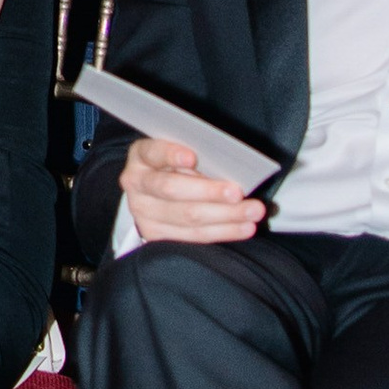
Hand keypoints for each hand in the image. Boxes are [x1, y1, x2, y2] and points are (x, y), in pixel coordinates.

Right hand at [121, 133, 263, 242]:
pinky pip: (193, 236)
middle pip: (172, 190)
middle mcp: (136, 184)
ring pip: (187, 217)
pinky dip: (223, 231)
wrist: (152, 193)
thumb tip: (228, 169)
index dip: (171, 154)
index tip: (193, 157)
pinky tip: (244, 228)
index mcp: (141, 155)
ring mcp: (143, 212)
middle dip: (209, 192)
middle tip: (238, 193)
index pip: (154, 152)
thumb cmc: (175, 165)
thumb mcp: (179, 153)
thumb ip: (196, 157)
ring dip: (225, 216)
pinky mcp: (154, 235)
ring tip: (253, 212)